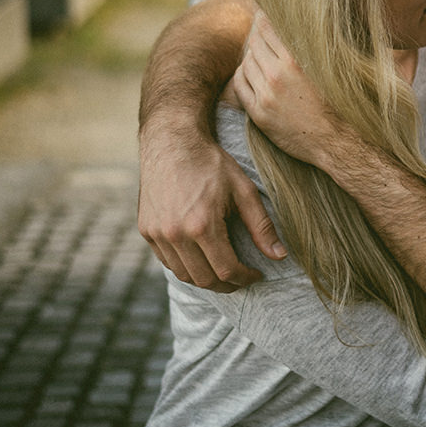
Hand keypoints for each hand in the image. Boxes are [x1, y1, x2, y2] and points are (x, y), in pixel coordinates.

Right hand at [138, 118, 284, 291]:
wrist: (172, 141)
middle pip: (204, 279)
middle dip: (227, 284)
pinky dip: (186, 267)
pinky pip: (168, 262)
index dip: (245, 278)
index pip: (226, 270)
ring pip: (184, 275)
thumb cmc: (211, 163)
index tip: (256, 274)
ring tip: (224, 271)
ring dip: (206, 279)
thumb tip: (279, 256)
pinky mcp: (146, 230)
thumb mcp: (243, 190)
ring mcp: (156, 234)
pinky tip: (202, 259)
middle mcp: (175, 234)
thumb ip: (261, 225)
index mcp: (201, 225)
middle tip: (242, 277)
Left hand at [231, 11, 343, 165]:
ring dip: (251, 56)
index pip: (268, 28)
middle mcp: (277, 75)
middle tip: (259, 32)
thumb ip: (308, 49)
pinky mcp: (259, 112)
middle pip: (254, 43)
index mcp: (296, 61)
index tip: (262, 14)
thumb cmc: (337, 103)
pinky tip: (250, 74)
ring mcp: (266, 95)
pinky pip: (240, 84)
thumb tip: (295, 27)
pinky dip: (242, 75)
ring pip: (246, 63)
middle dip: (256, 36)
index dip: (263, 18)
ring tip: (259, 56)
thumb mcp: (327, 69)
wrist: (335, 140)